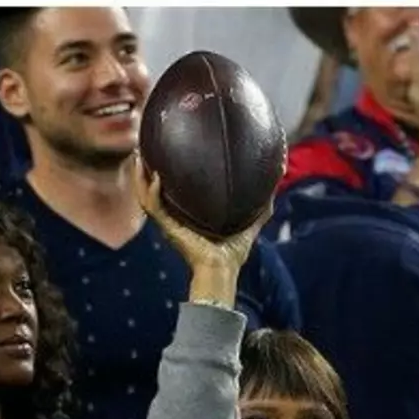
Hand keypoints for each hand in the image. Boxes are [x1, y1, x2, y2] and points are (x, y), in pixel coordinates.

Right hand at [132, 158, 271, 278]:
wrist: (222, 270)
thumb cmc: (233, 253)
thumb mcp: (251, 220)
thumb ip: (262, 200)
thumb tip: (280, 171)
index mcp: (186, 214)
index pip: (170, 190)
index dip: (164, 171)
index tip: (164, 150)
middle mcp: (173, 216)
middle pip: (151, 190)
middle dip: (144, 170)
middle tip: (142, 148)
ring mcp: (168, 223)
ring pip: (146, 196)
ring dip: (139, 177)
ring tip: (137, 156)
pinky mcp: (167, 228)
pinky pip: (154, 207)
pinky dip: (151, 192)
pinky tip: (155, 176)